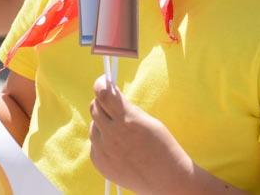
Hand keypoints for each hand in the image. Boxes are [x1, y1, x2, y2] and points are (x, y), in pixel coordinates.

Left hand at [89, 74, 191, 191]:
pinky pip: (94, 144)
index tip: (103, 81)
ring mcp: (103, 150)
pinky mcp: (100, 163)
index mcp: (127, 119)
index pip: (103, 93)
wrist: (166, 179)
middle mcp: (111, 134)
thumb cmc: (163, 147)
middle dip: (102, 102)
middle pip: (94, 107)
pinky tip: (118, 146)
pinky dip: (102, 141)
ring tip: (120, 131)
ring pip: (93, 126)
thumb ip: (127, 109)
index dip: (101, 84)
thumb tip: (111, 96)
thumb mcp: (148, 121)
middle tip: (112, 104)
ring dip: (102, 123)